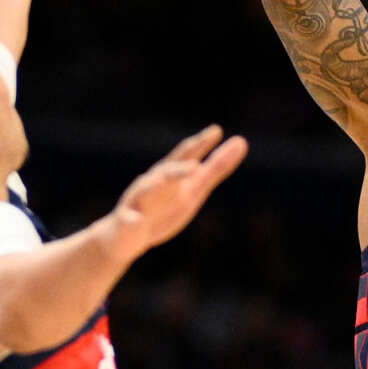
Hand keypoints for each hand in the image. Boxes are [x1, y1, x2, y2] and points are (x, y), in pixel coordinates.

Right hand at [108, 126, 248, 259]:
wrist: (126, 237)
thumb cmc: (163, 208)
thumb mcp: (194, 188)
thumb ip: (215, 168)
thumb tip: (241, 141)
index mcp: (172, 175)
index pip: (187, 156)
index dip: (200, 144)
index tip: (216, 131)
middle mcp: (153, 183)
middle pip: (166, 171)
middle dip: (178, 166)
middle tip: (194, 159)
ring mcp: (138, 201)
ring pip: (144, 189)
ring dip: (152, 185)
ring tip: (160, 181)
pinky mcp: (126, 222)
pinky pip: (127, 220)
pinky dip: (131, 220)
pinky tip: (135, 221)